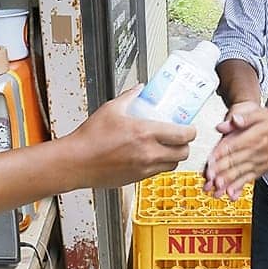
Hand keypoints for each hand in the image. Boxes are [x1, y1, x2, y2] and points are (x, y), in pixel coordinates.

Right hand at [69, 89, 195, 187]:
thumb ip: (130, 97)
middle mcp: (149, 153)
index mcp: (145, 133)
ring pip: (173, 165)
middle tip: (179, 137)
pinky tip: (149, 156)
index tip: (189, 127)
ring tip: (166, 147)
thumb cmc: (90, 138)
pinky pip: (157, 173)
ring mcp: (144, 168)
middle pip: (184, 153)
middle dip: (185, 145)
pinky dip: (159, 165)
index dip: (191, 131)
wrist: (76, 162)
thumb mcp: (111, 109)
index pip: (184, 135)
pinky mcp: (137, 179)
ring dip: (173, 156)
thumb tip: (140, 89)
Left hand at [204, 103, 267, 198]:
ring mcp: (257, 163)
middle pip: (233, 162)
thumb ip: (244, 116)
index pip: (232, 146)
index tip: (210, 161)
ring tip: (215, 189)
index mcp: (253, 137)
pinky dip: (238, 188)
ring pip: (239, 173)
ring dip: (226, 182)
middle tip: (208, 178)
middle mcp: (255, 152)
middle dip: (220, 171)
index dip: (220, 154)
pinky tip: (230, 194)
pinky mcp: (259, 171)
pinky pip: (247, 180)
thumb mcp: (260, 113)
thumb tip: (231, 120)